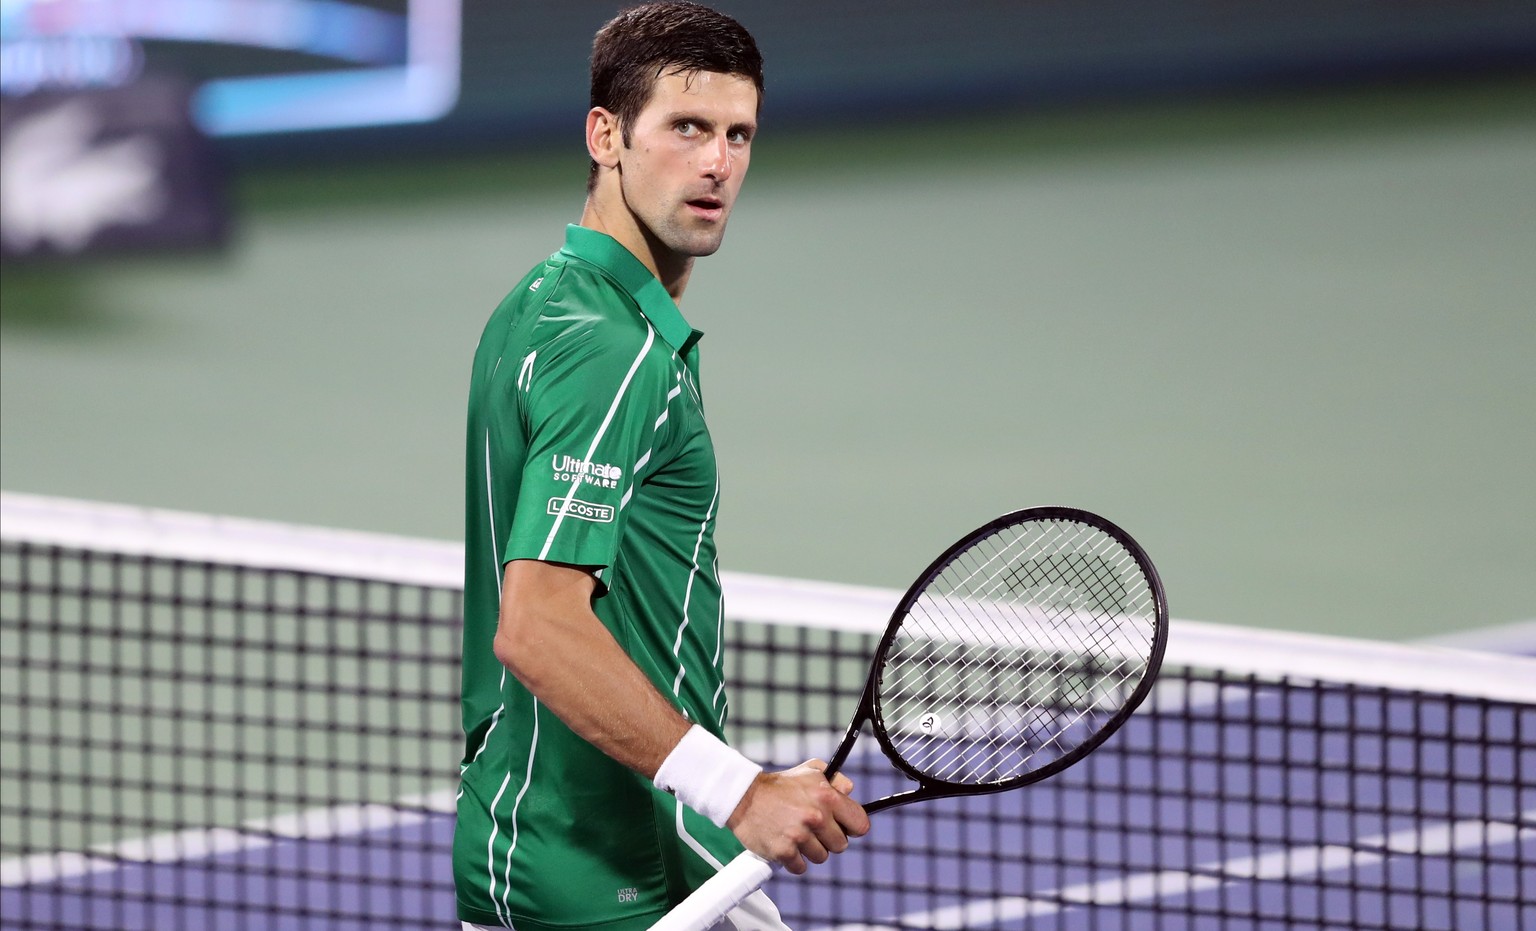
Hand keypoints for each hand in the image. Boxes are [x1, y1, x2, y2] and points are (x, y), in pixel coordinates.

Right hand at [725, 759, 869, 874]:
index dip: (853, 827)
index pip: (860, 824)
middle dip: (829, 839)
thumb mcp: (810, 772)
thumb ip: (835, 779)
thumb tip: (849, 791)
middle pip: (841, 845)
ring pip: (821, 857)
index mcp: (826, 797)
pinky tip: (786, 844)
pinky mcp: (783, 852)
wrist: (744, 796)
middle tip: (814, 830)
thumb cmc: (778, 786)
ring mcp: (799, 836)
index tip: (845, 827)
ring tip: (797, 834)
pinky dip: (794, 860)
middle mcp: (815, 817)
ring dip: (810, 850)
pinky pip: (800, 867)